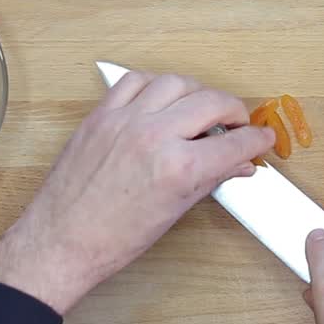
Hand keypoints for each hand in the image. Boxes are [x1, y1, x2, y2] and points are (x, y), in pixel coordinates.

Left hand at [0, 71, 274, 313]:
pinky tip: (162, 99)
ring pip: (176, 82)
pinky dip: (156, 85)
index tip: (263, 139)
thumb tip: (236, 164)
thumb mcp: (174, 213)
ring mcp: (124, 120)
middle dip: (235, 112)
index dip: (258, 140)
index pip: (235, 143)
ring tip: (201, 109)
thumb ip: (209, 179)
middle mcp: (153, 136)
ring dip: (197, 92)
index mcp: (178, 169)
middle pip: (212, 102)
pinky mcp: (100, 115)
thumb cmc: (113, 239)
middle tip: (237, 125)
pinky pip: (134, 81)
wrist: (60, 243)